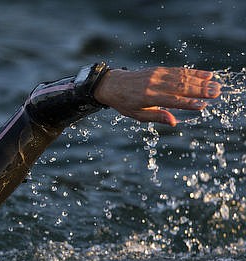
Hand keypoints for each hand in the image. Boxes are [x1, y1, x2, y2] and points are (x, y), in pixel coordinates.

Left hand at [94, 67, 221, 125]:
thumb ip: (156, 117)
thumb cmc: (124, 103)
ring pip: (182, 77)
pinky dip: (193, 72)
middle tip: (217, 93)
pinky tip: (206, 74)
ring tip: (216, 85)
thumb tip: (173, 122)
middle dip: (200, 90)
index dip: (188, 104)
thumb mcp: (137, 115)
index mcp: (148, 98)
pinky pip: (178, 70)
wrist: (112, 84)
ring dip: (201, 81)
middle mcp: (154, 85)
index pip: (172, 101)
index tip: (203, 106)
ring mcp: (157, 75)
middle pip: (181, 87)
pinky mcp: (158, 70)